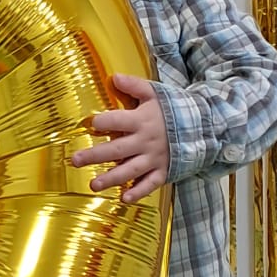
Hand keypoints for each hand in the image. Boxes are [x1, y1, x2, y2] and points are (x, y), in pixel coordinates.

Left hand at [71, 72, 168, 203]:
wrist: (200, 126)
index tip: (92, 123)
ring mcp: (154, 158)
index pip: (120, 120)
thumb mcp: (154, 93)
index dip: (105, 121)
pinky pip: (150, 184)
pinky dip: (138, 192)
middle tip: (75, 160)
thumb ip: (134, 85)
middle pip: (117, 150)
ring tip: (93, 185)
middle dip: (95, 155)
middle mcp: (146, 141)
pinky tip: (124, 199)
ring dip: (111, 179)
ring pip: (130, 170)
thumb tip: (114, 77)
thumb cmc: (171, 109)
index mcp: (142, 120)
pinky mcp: (162, 171)